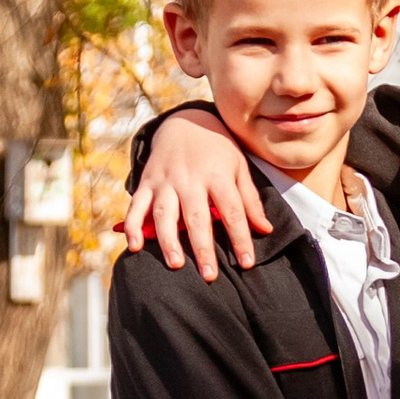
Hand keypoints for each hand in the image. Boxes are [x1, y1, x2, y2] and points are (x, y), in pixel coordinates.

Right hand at [116, 108, 274, 276]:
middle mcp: (190, 179)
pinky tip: (135, 247)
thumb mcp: (239, 168)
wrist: (185, 122)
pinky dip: (133, 226)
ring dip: (168, 240)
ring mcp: (165, 181)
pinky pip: (137, 206)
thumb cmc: (218, 151)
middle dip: (203, 248)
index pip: (232, 211)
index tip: (247, 263)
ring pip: (165, 213)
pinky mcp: (146, 183)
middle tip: (209, 276)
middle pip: (197, 217)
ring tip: (176, 264)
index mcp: (218, 175)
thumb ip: (250, 200)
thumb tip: (266, 229)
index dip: (240, 237)